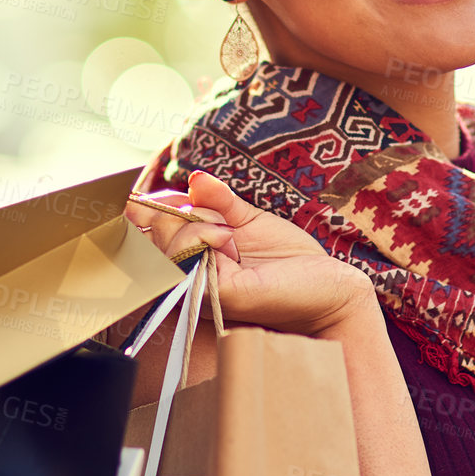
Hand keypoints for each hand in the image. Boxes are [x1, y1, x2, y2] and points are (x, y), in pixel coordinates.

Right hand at [124, 170, 375, 337]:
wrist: (328, 286)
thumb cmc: (291, 259)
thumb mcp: (249, 220)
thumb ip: (220, 202)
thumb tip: (194, 179)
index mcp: (196, 259)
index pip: (152, 232)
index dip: (147, 209)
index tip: (153, 196)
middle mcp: (192, 277)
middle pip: (152, 237)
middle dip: (170, 213)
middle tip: (209, 215)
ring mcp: (200, 289)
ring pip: (166, 248)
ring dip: (191, 226)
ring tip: (226, 232)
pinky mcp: (216, 296)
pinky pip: (188, 260)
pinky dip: (203, 237)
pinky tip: (227, 240)